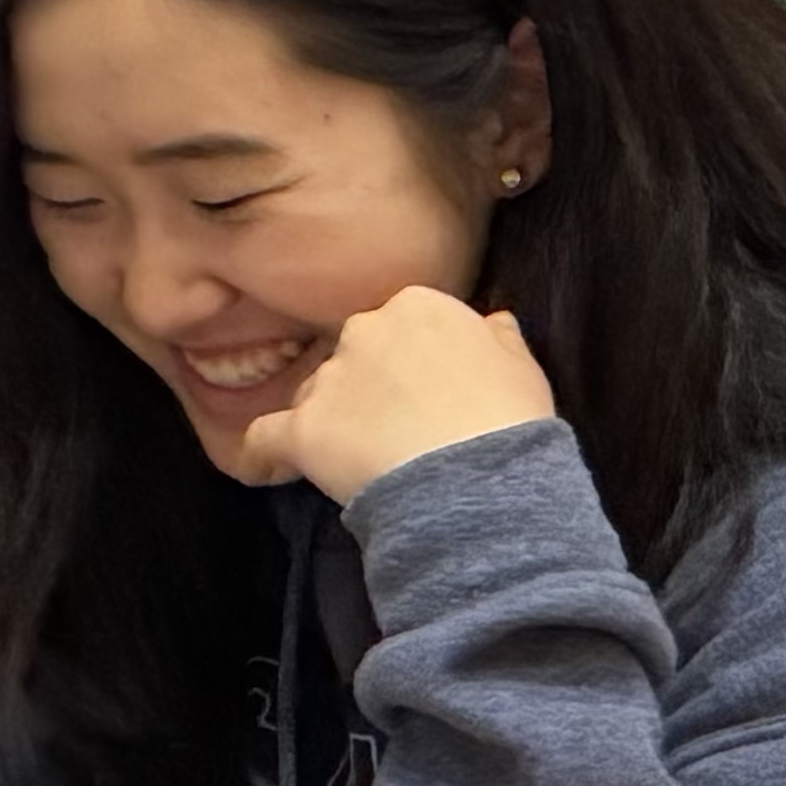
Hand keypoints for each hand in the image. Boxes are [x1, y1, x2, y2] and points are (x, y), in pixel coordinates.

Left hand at [235, 286, 553, 503]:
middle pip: (351, 355)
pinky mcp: (303, 429)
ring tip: (356, 461)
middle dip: (364, 387)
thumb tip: (492, 323)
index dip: (406, 362)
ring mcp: (329, 380)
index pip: (398, 325)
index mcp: (417, 307)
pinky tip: (269, 465)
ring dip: (328, 420)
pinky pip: (264, 437)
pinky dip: (264, 452)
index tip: (420, 393)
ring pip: (314, 395)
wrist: (478, 478)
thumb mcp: (520, 366)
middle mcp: (364, 330)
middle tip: (392, 429)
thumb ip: (497, 338)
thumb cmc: (508, 421)